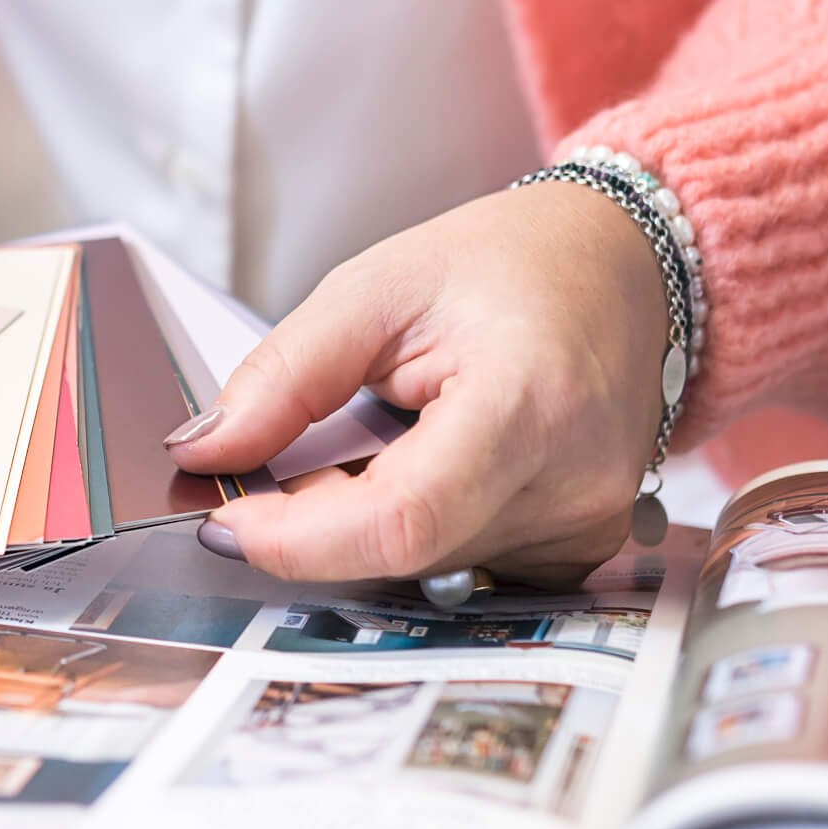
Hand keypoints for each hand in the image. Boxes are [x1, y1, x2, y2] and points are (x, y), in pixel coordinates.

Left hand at [166, 184, 669, 583]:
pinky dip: (415, 528)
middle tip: (291, 456)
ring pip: (427, 566)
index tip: (226, 520)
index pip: (400, 519)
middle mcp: (571, 482)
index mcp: (526, 402)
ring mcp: (586, 526)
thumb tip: (204, 453)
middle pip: (404, 551)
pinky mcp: (581, 548)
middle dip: (317, 520)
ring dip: (367, 521)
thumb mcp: (375, 287)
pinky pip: (465, 565)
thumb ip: (283, 375)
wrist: (622, 262)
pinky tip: (423, 462)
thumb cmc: (508, 263)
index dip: (298, 538)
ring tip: (382, 432)